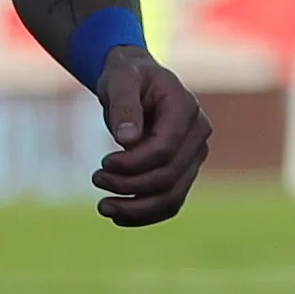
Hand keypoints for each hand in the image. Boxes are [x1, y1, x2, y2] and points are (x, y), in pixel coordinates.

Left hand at [91, 50, 210, 225]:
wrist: (137, 80)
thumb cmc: (127, 76)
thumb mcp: (120, 80)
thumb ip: (124, 106)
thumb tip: (127, 140)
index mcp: (186, 109)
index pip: (164, 149)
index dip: (133, 163)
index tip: (103, 163)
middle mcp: (198, 135)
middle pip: (169, 176)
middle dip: (130, 185)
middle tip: (96, 179)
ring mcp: (194, 156)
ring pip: (172, 197)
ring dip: (137, 209)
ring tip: (103, 207)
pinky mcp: (184, 172)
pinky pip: (170, 202)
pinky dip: (145, 215)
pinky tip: (118, 217)